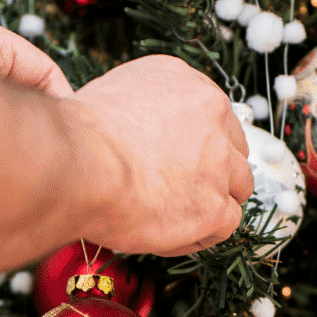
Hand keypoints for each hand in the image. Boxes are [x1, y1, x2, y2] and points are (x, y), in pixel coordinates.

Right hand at [70, 55, 252, 256]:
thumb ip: (144, 109)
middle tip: (182, 187)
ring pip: (237, 187)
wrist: (78, 164)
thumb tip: (142, 132)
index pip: (214, 116)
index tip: (184, 158)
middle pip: (233, 150)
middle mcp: (212, 117)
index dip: (199, 143)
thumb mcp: (114, 94)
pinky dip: (202, 233)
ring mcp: (219, 163)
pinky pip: (225, 224)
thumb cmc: (81, 135)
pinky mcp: (214, 206)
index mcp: (187, 84)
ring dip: (211, 201)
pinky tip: (173, 233)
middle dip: (214, 170)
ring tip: (176, 214)